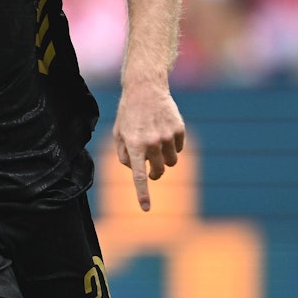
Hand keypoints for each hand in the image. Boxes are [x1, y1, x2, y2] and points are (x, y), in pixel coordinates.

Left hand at [112, 84, 185, 211]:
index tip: (145, 208)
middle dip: (155, 173)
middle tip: (151, 168)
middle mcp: (152, 143)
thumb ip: (123, 155)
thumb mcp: (118, 133)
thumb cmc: (128, 113)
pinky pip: (179, 149)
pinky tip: (164, 132)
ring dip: (165, 159)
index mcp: (134, 145)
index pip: (139, 176)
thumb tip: (134, 169)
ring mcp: (167, 136)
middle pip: (159, 171)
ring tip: (157, 145)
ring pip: (171, 162)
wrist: (145, 88)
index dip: (142, 193)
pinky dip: (173, 146)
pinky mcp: (179, 130)